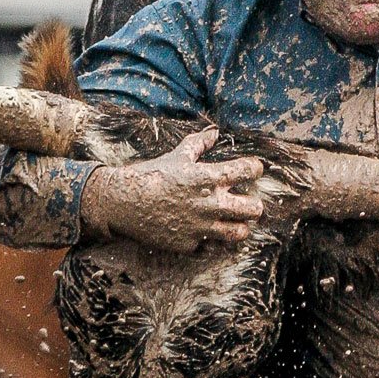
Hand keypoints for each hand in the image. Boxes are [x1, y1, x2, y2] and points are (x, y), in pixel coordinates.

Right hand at [81, 126, 264, 252]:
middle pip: (254, 209)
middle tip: (247, 202)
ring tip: (233, 221)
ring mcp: (201, 226)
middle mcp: (210, 203)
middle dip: (255, 204)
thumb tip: (215, 133)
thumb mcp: (177, 156)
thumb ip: (199, 144)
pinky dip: (208, 237)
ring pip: (239, 232)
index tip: (251, 170)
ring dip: (240, 225)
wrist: (123, 201)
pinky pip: (209, 244)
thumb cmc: (151, 174)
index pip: (249, 170)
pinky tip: (201, 230)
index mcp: (209, 177)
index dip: (254, 169)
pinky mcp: (189, 243)